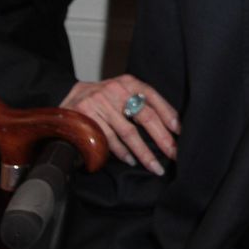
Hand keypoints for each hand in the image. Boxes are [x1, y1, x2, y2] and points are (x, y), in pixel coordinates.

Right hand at [61, 76, 179, 173]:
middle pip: (145, 116)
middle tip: (173, 154)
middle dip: (162, 138)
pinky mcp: (88, 118)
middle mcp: (116, 90)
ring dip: (143, 152)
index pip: (153, 97)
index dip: (169, 114)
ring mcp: (101, 104)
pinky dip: (122, 152)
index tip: (179, 132)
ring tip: (154, 166)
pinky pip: (110, 140)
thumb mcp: (122, 92)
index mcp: (129, 83)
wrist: (69, 97)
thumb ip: (142, 103)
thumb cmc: (103, 99)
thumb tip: (170, 126)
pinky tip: (131, 160)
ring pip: (128, 133)